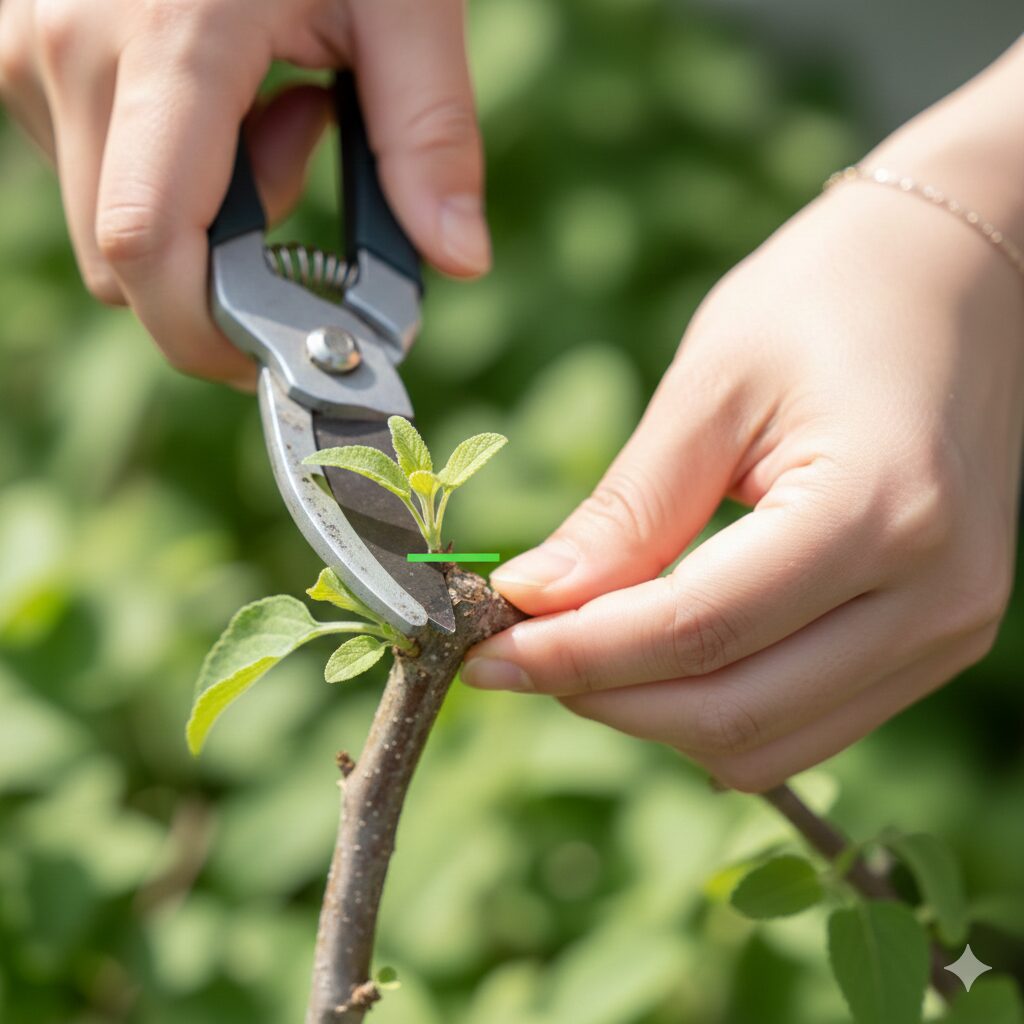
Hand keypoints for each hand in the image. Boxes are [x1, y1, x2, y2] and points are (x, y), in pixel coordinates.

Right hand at [0, 0, 486, 382]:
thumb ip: (430, 134)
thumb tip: (460, 261)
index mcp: (167, 43)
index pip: (148, 251)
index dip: (208, 335)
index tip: (279, 355)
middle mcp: (64, 55)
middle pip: (130, 264)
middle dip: (226, 266)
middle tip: (303, 152)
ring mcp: (23, 51)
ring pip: (112, 223)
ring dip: (204, 212)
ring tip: (271, 98)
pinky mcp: (17, 51)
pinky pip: (90, 170)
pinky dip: (164, 169)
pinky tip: (213, 86)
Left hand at [463, 179, 1023, 791]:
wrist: (958, 277)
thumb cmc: (827, 300)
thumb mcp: (710, 388)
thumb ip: (627, 511)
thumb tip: (531, 600)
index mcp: (878, 512)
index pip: (697, 632)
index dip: (575, 655)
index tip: (482, 652)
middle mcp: (936, 597)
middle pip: (732, 712)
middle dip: (604, 695)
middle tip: (516, 652)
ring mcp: (949, 631)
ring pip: (766, 743)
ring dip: (655, 713)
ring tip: (585, 646)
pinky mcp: (938, 640)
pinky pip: (804, 724)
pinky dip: (715, 707)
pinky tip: (661, 650)